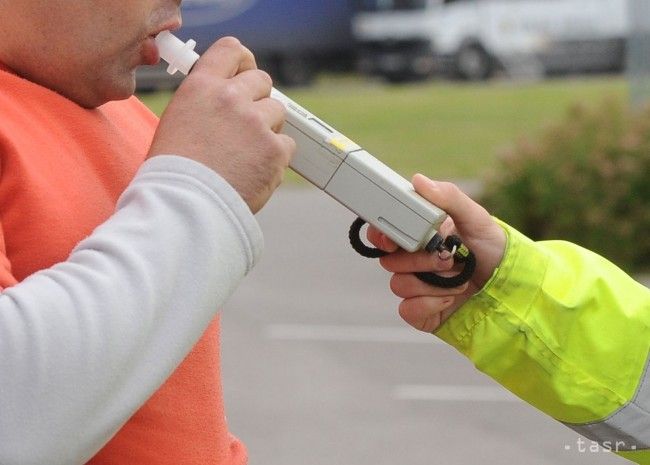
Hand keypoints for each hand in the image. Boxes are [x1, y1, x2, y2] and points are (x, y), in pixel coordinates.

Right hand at [148, 37, 295, 212]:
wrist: (185, 205)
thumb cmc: (175, 171)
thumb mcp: (178, 120)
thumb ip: (205, 102)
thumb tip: (225, 98)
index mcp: (202, 86)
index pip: (231, 50)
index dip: (243, 61)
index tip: (246, 71)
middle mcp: (231, 98)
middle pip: (262, 81)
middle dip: (258, 100)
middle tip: (246, 125)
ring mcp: (256, 123)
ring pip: (277, 112)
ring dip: (267, 128)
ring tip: (247, 153)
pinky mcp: (275, 149)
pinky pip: (287, 145)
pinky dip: (275, 157)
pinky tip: (254, 170)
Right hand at [368, 174, 505, 332]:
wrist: (512, 289)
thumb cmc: (494, 250)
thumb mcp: (476, 218)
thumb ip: (448, 197)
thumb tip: (418, 180)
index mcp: (419, 236)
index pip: (384, 234)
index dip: (381, 236)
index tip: (391, 240)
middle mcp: (413, 262)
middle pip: (389, 260)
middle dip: (418, 260)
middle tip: (446, 258)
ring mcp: (416, 288)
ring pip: (398, 285)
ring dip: (431, 283)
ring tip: (458, 279)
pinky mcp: (422, 312)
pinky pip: (408, 309)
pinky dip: (429, 304)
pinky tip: (451, 298)